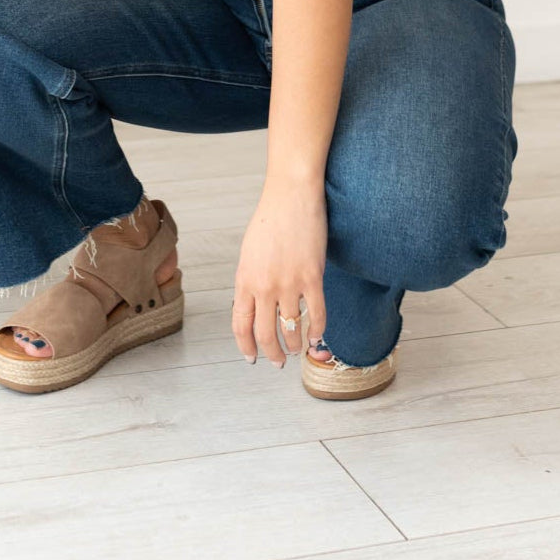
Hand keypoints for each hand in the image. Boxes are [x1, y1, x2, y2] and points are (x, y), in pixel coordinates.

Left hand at [232, 180, 326, 365]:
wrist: (291, 196)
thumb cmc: (270, 219)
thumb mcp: (249, 253)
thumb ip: (250, 280)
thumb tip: (255, 306)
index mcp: (244, 279)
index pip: (241, 325)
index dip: (246, 347)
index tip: (252, 358)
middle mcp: (264, 286)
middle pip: (265, 334)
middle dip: (271, 354)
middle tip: (277, 363)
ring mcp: (288, 283)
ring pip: (291, 329)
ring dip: (294, 346)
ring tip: (297, 350)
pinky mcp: (312, 277)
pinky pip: (316, 315)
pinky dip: (317, 331)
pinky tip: (318, 337)